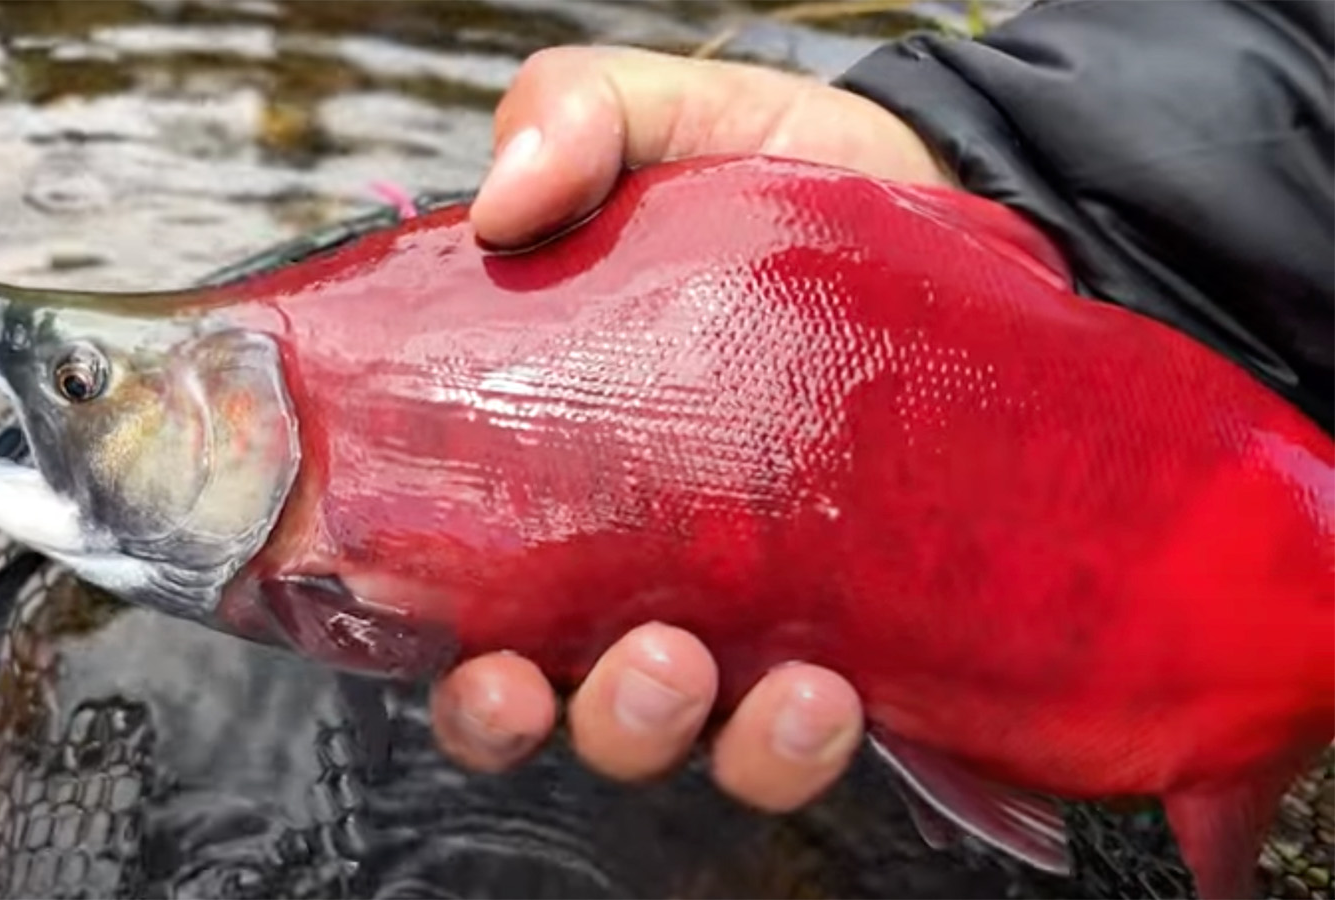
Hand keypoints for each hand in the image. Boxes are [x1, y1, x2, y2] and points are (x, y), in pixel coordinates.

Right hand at [433, 46, 945, 812]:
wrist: (970, 217)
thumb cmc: (799, 187)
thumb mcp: (680, 123)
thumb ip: (576, 120)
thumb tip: (502, 200)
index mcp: (562, 476)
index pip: (469, 608)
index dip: (456, 672)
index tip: (474, 660)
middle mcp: (641, 571)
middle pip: (563, 708)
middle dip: (573, 719)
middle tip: (614, 662)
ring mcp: (749, 617)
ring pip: (682, 741)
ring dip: (678, 733)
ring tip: (723, 672)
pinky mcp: (857, 638)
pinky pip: (807, 742)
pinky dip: (799, 746)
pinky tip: (829, 690)